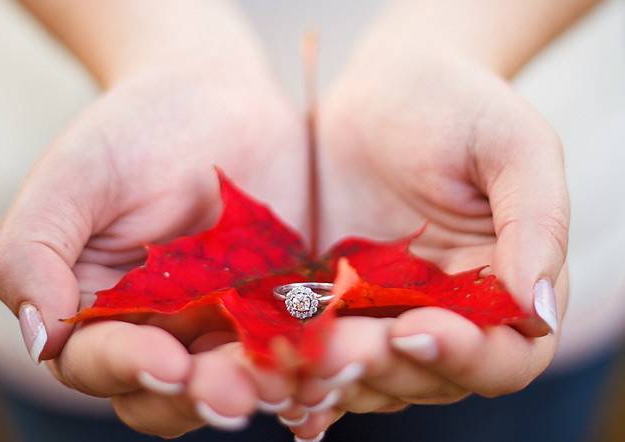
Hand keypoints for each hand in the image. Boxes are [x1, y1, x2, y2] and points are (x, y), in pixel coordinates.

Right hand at [0, 43, 303, 439]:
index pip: (101, 363)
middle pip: (175, 390)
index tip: (167, 362)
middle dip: (204, 396)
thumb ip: (34, 252)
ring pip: (240, 375)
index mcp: (99, 310)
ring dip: (264, 386)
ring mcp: (225, 320)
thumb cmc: (136, 129)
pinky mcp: (280, 303)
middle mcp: (162, 328)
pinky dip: (311, 356)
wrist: (218, 95)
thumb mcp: (76, 179)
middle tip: (238, 396)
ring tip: (291, 384)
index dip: (130, 370)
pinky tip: (332, 361)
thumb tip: (42, 336)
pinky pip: (296, 341)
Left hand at [281, 37, 569, 439]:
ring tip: (294, 364)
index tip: (415, 329)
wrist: (384, 91)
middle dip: (384, 369)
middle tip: (337, 349)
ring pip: (371, 376)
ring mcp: (388, 313)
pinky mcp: (337, 303)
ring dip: (336, 378)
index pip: (505, 357)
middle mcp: (450, 314)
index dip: (466, 358)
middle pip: (428, 378)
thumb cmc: (459, 107)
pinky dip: (304, 373)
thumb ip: (536, 220)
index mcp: (506, 287)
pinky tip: (274, 380)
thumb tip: (537, 309)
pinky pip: (325, 351)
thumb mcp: (511, 145)